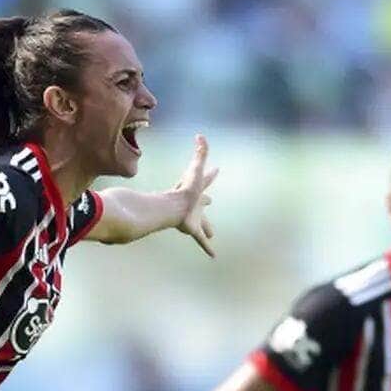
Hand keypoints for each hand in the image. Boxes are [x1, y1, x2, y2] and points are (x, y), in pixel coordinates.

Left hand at [172, 134, 218, 256]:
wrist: (174, 207)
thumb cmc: (185, 189)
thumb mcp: (196, 169)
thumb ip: (199, 153)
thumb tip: (200, 135)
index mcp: (196, 190)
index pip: (205, 180)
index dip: (211, 174)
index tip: (217, 169)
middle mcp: (195, 203)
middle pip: (202, 202)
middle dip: (206, 201)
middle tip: (211, 201)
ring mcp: (194, 217)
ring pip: (202, 223)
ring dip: (207, 227)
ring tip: (211, 234)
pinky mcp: (193, 230)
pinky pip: (201, 241)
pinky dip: (207, 248)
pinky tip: (213, 256)